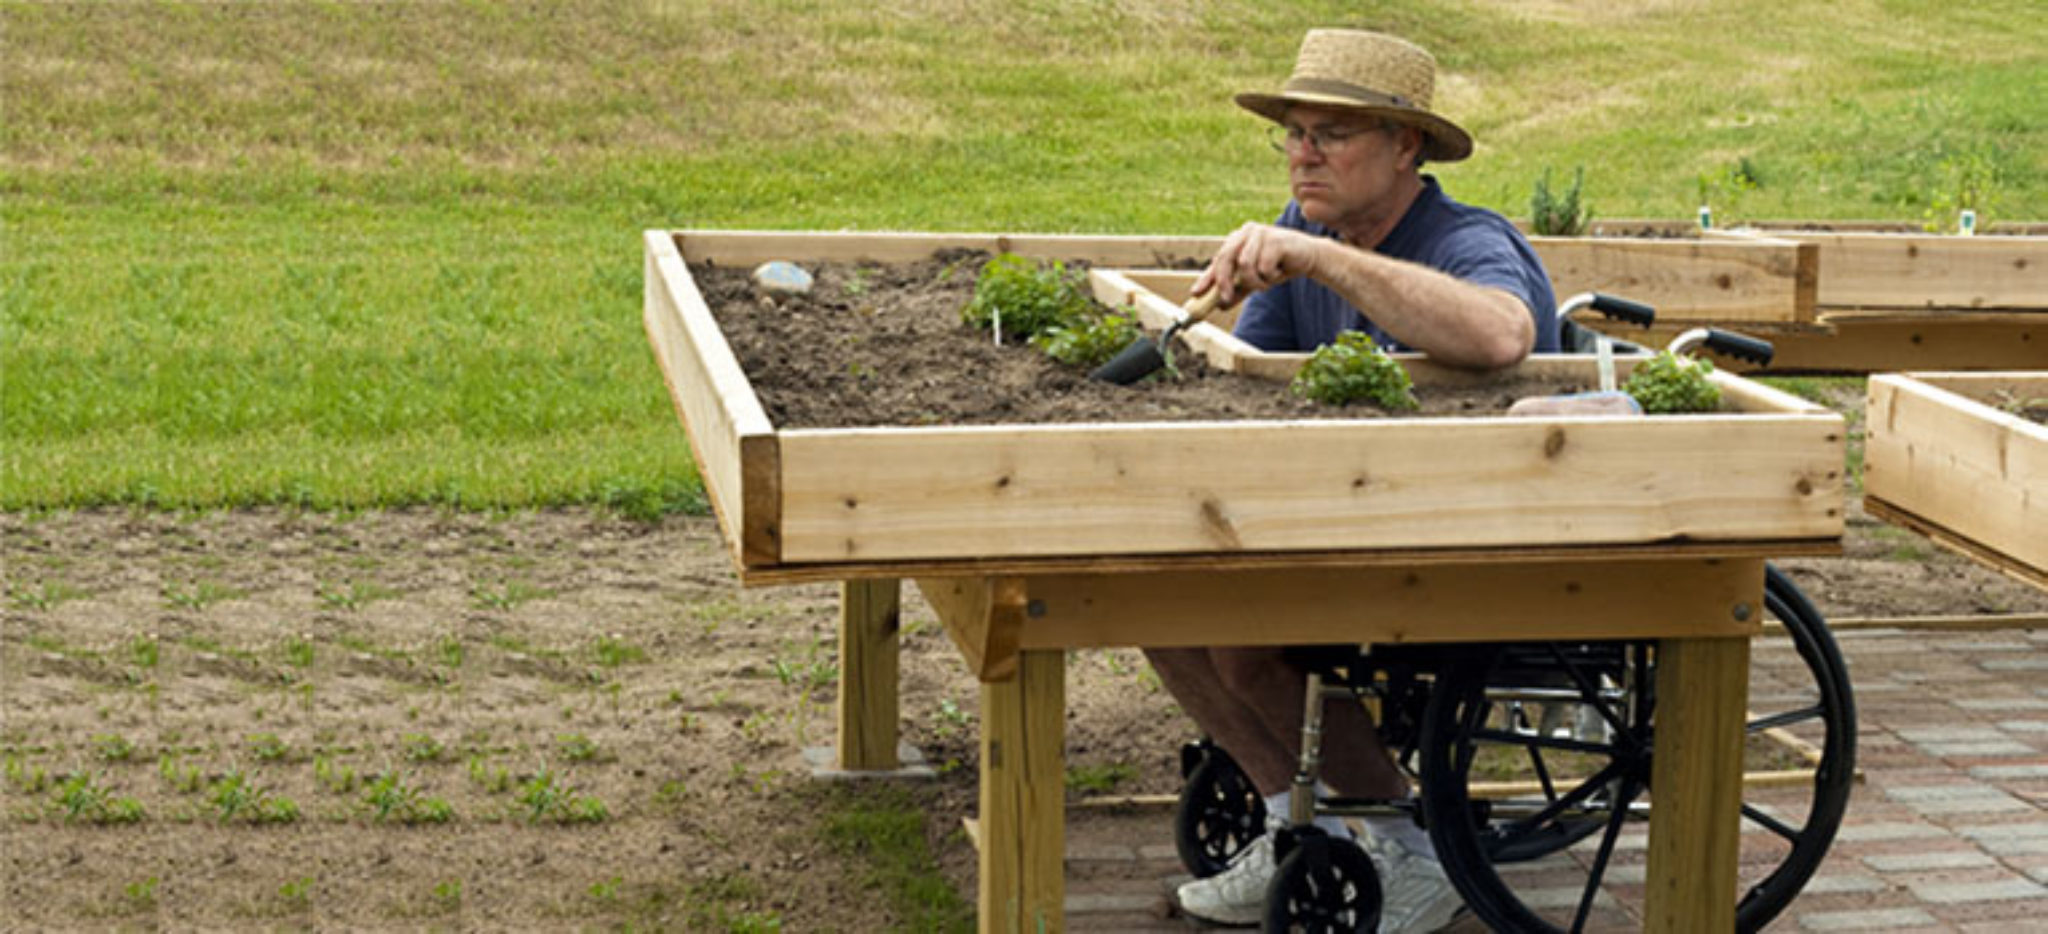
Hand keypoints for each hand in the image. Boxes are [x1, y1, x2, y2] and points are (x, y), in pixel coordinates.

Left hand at [1193, 222, 1325, 306]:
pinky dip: (1269, 276)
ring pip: (1244, 265)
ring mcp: (1261, 233)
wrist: (1309, 257)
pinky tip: (1278, 272)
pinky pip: (1263, 266)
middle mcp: (1247, 232)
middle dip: (1224, 282)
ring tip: (1266, 283)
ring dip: (1254, 281)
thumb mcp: (1255, 279)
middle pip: (1226, 258)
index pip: (1218, 259)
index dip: (1206, 277)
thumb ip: (1238, 289)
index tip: (1196, 293)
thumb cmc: (1279, 265)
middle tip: (1226, 299)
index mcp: (1238, 238)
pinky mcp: (1275, 240)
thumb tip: (1220, 304)